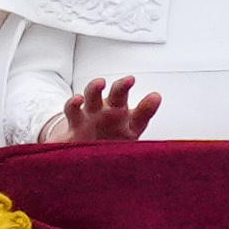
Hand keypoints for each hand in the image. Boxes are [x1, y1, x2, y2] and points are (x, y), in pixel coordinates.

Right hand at [44, 75, 163, 148]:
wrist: (85, 148)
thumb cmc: (112, 143)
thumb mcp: (128, 144)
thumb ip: (139, 135)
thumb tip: (155, 117)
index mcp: (129, 120)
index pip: (141, 114)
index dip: (148, 107)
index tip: (155, 97)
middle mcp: (111, 113)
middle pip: (118, 96)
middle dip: (123, 87)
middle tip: (130, 80)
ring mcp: (92, 116)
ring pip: (93, 96)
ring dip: (96, 88)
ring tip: (100, 83)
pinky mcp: (75, 123)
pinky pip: (73, 111)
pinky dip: (73, 104)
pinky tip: (77, 100)